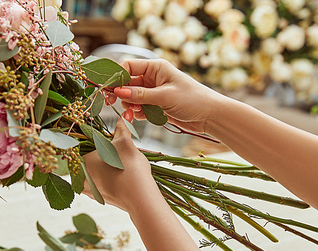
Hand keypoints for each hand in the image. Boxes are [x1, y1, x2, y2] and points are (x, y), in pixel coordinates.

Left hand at [82, 118, 155, 210]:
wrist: (140, 196)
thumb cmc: (129, 167)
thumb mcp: (125, 143)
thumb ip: (122, 128)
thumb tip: (125, 114)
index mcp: (81, 160)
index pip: (76, 146)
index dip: (84, 140)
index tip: (92, 137)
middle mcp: (80, 176)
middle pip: (81, 160)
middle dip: (90, 154)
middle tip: (104, 148)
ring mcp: (89, 190)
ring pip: (87, 174)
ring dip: (95, 168)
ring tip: (110, 162)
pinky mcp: (98, 198)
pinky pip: (95, 186)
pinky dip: (101, 180)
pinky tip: (112, 176)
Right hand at [113, 59, 228, 133]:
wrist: (210, 115)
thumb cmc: (192, 99)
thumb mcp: (164, 96)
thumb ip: (140, 95)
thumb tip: (118, 92)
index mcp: (155, 67)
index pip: (128, 66)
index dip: (116, 77)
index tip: (108, 90)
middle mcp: (152, 77)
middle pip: (126, 83)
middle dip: (120, 95)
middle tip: (111, 104)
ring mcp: (153, 92)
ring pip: (131, 97)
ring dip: (129, 106)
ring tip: (133, 115)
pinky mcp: (155, 105)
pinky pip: (139, 108)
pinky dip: (137, 113)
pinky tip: (141, 118)